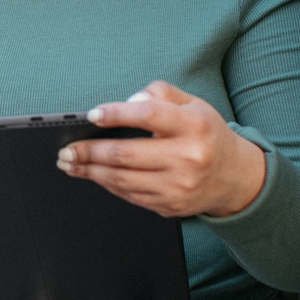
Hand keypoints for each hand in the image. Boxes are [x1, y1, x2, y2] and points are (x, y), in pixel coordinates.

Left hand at [55, 81, 265, 217]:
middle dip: (89, 152)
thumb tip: (128, 101)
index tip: (91, 115)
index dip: (116, 114)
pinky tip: (92, 174)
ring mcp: (178, 185)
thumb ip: (159, 94)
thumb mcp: (192, 104)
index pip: (149, 115)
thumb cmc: (205, 134)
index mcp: (193, 125)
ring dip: (90, 171)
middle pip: (127, 154)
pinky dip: (107, 184)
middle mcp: (188, 157)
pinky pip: (130, 195)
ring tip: (69, 162)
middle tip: (66, 149)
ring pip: (123, 179)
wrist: (233, 177)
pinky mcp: (170, 205)